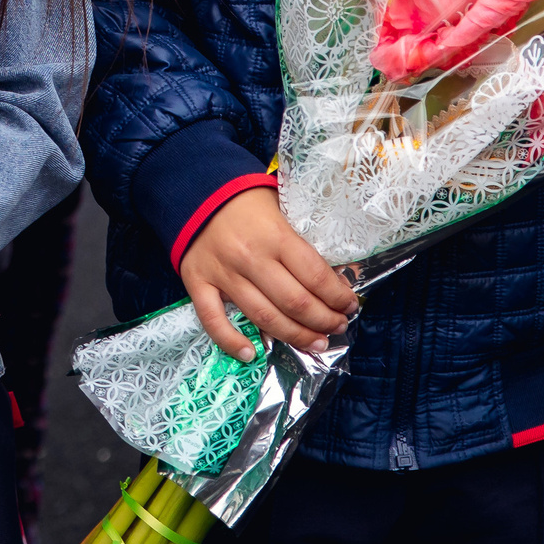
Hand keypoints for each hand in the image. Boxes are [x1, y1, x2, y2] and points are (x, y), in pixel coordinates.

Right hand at [176, 187, 355, 359]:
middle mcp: (249, 257)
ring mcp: (222, 273)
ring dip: (295, 335)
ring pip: (263, 317)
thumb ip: (304, 242)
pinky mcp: (197, 282)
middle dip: (323, 320)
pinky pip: (213, 320)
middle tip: (337, 326)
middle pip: (295, 303)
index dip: (338, 297)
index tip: (349, 305)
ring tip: (315, 342)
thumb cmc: (246, 201)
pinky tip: (251, 354)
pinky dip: (231, 341)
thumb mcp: (283, 209)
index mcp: (274, 235)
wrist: (195, 189)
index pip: (315, 276)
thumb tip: (338, 276)